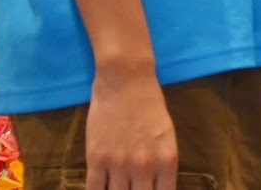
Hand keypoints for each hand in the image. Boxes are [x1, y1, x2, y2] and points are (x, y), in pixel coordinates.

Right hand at [84, 66, 177, 189]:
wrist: (126, 81)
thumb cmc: (150, 104)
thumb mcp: (166, 135)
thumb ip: (162, 163)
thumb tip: (156, 186)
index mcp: (167, 160)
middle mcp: (145, 167)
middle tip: (131, 189)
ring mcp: (119, 164)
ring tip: (116, 188)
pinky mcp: (96, 159)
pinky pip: (94, 189)